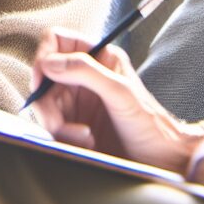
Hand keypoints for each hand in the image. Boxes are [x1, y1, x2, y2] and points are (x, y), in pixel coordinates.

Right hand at [31, 28, 203, 174]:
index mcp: (97, 56)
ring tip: (83, 138)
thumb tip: (48, 63)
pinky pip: (53, 128)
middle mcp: (84, 76)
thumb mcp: (120, 92)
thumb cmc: (151, 124)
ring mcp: (78, 101)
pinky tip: (87, 143)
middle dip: (47, 103)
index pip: (57, 41)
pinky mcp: (75, 126)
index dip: (44, 57)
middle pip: (44, 79)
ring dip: (58, 125)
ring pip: (45, 106)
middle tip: (57, 123)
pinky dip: (64, 137)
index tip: (41, 80)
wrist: (162, 161)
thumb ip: (86, 71)